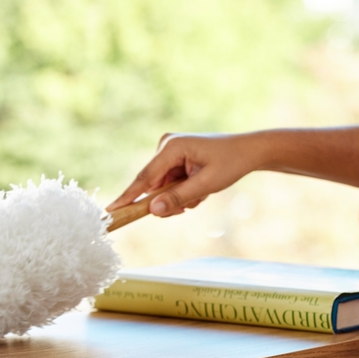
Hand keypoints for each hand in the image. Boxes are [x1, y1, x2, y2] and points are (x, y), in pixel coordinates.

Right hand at [105, 133, 262, 217]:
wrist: (248, 151)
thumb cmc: (230, 163)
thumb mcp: (206, 185)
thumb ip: (178, 198)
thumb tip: (153, 211)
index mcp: (171, 147)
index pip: (144, 178)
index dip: (128, 197)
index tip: (110, 212)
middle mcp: (166, 146)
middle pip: (153, 187)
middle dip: (170, 201)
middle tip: (191, 205)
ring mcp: (169, 152)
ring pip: (162, 189)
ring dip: (180, 198)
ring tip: (201, 194)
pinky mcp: (173, 159)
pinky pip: (170, 184)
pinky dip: (184, 192)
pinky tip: (200, 188)